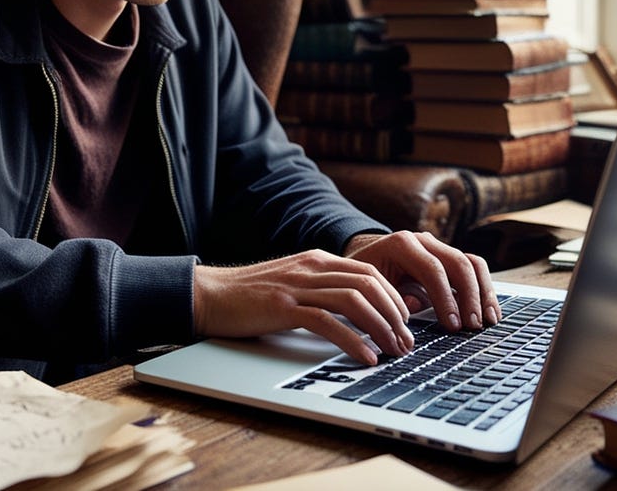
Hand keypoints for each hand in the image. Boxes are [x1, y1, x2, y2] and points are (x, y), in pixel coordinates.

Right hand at [192, 250, 418, 366]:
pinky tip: (366, 357)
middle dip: (396, 315)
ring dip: (382, 328)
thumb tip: (358, 312)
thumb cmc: (250, 296)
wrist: (209, 294)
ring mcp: (297, 286)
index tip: (405, 323)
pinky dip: (354, 341)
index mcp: (317, 259)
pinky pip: (328, 322)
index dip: (394, 298)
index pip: (370, 272)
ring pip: (355, 300)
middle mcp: (312, 267)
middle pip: (370, 284)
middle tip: (406, 342)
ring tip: (393, 350)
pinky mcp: (283, 307)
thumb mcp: (294, 284)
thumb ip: (322, 290)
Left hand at [343, 231, 498, 333]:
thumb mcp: (366, 286)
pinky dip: (484, 288)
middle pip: (458, 263)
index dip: (446, 298)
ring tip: (490, 321)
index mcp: (402, 244)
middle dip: (470, 297)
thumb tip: (415, 306)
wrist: (364, 257)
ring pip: (472, 263)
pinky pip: (473, 268)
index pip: (432, 269)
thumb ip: (387, 296)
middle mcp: (424, 241)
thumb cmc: (364, 276)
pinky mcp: (448, 257)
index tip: (453, 325)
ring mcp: (439, 247)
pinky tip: (490, 311)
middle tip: (474, 326)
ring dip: (484, 293)